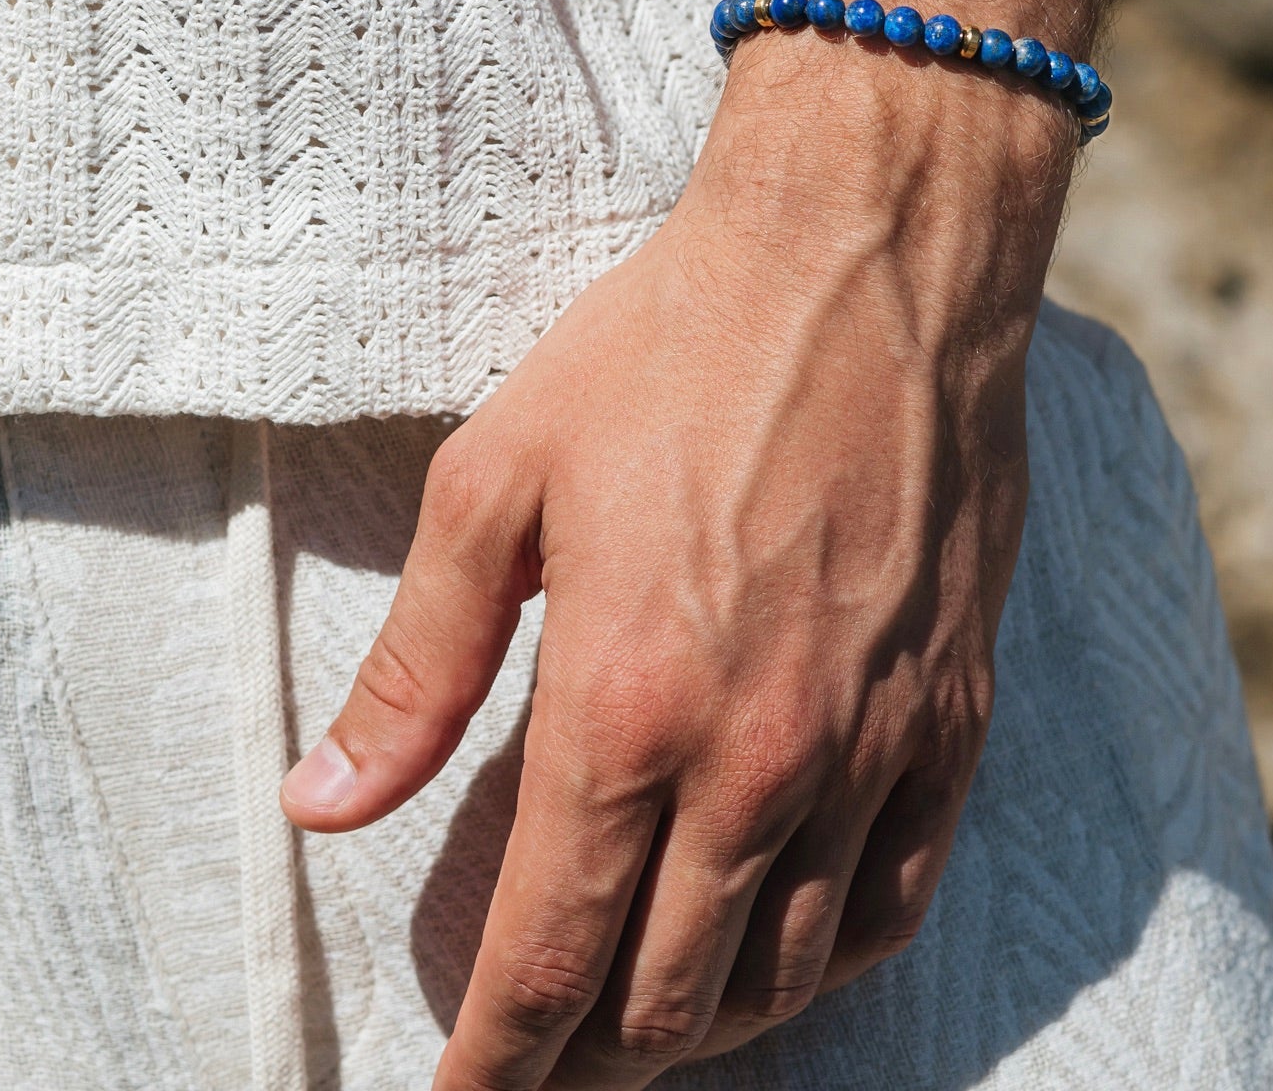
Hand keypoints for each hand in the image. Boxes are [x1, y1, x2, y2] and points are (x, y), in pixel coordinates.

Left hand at [282, 32, 1074, 1088]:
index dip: (490, 1061)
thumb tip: (320, 804)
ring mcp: (874, 746)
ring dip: (697, 1027)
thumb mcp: (495, 482)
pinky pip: (898, 901)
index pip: (548, 959)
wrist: (864, 261)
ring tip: (635, 1025)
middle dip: (581, 1060)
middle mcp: (760, 759)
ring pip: (783, 974)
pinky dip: (824, 965)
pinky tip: (780, 957)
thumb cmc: (668, 352)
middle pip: (665, 999)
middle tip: (532, 1058)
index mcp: (627, 706)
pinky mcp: (952, 711)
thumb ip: (414, 667)